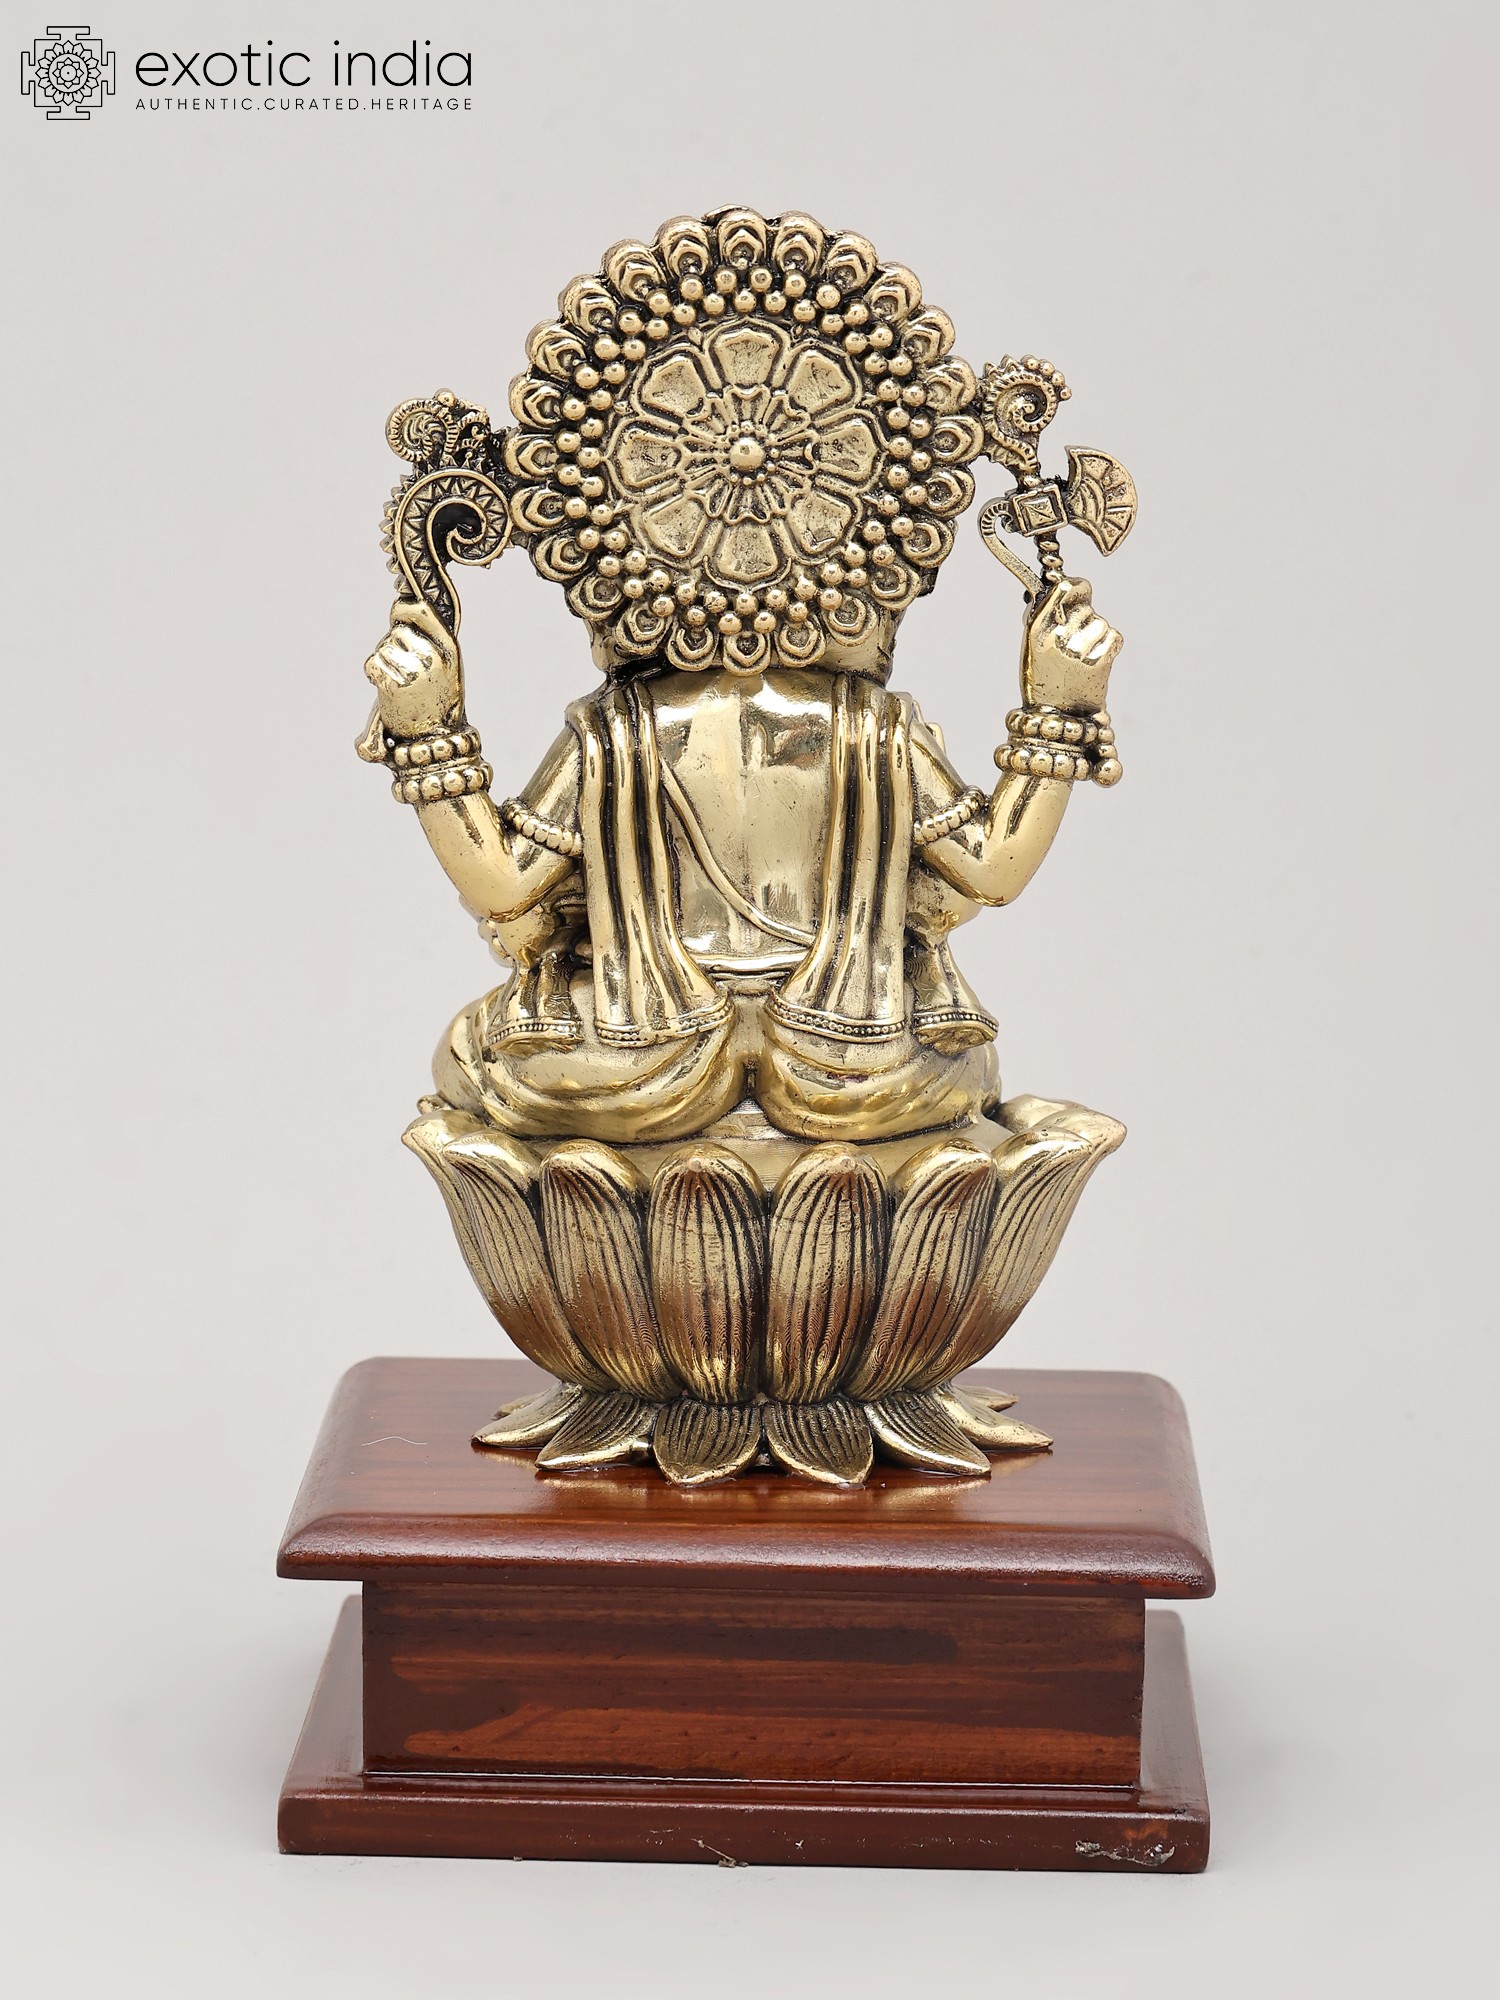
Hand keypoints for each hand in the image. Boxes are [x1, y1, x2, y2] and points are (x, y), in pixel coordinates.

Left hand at [364, 596, 464, 736]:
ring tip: (395, 679)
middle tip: (400, 665)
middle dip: (393, 644)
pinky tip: (382, 684)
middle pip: (397, 631)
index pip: (422, 611)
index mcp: (449, 649)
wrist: (434, 739)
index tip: (397, 612)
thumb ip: (428, 639)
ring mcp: (415, 671)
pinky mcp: (395, 685)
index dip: (404, 608)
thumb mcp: (443, 666)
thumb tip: (403, 607)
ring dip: (382, 661)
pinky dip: (372, 673)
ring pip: (382, 648)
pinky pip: (372, 664)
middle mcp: (434, 657)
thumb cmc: (436, 702)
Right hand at [1021, 575, 1121, 713]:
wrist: (1057, 718)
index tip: (1080, 590)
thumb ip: (1045, 615)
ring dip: (1097, 634)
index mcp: (1037, 629)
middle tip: (1077, 639)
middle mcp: (1057, 636)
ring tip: (1085, 654)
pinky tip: (1096, 659)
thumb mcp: (1032, 644)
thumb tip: (1059, 587)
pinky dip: (1109, 645)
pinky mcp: (1100, 660)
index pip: (1065, 589)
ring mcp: (1080, 648)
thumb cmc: (1043, 679)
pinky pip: (1114, 637)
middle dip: (1084, 618)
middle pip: (1085, 606)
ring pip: (1101, 622)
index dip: (1077, 587)